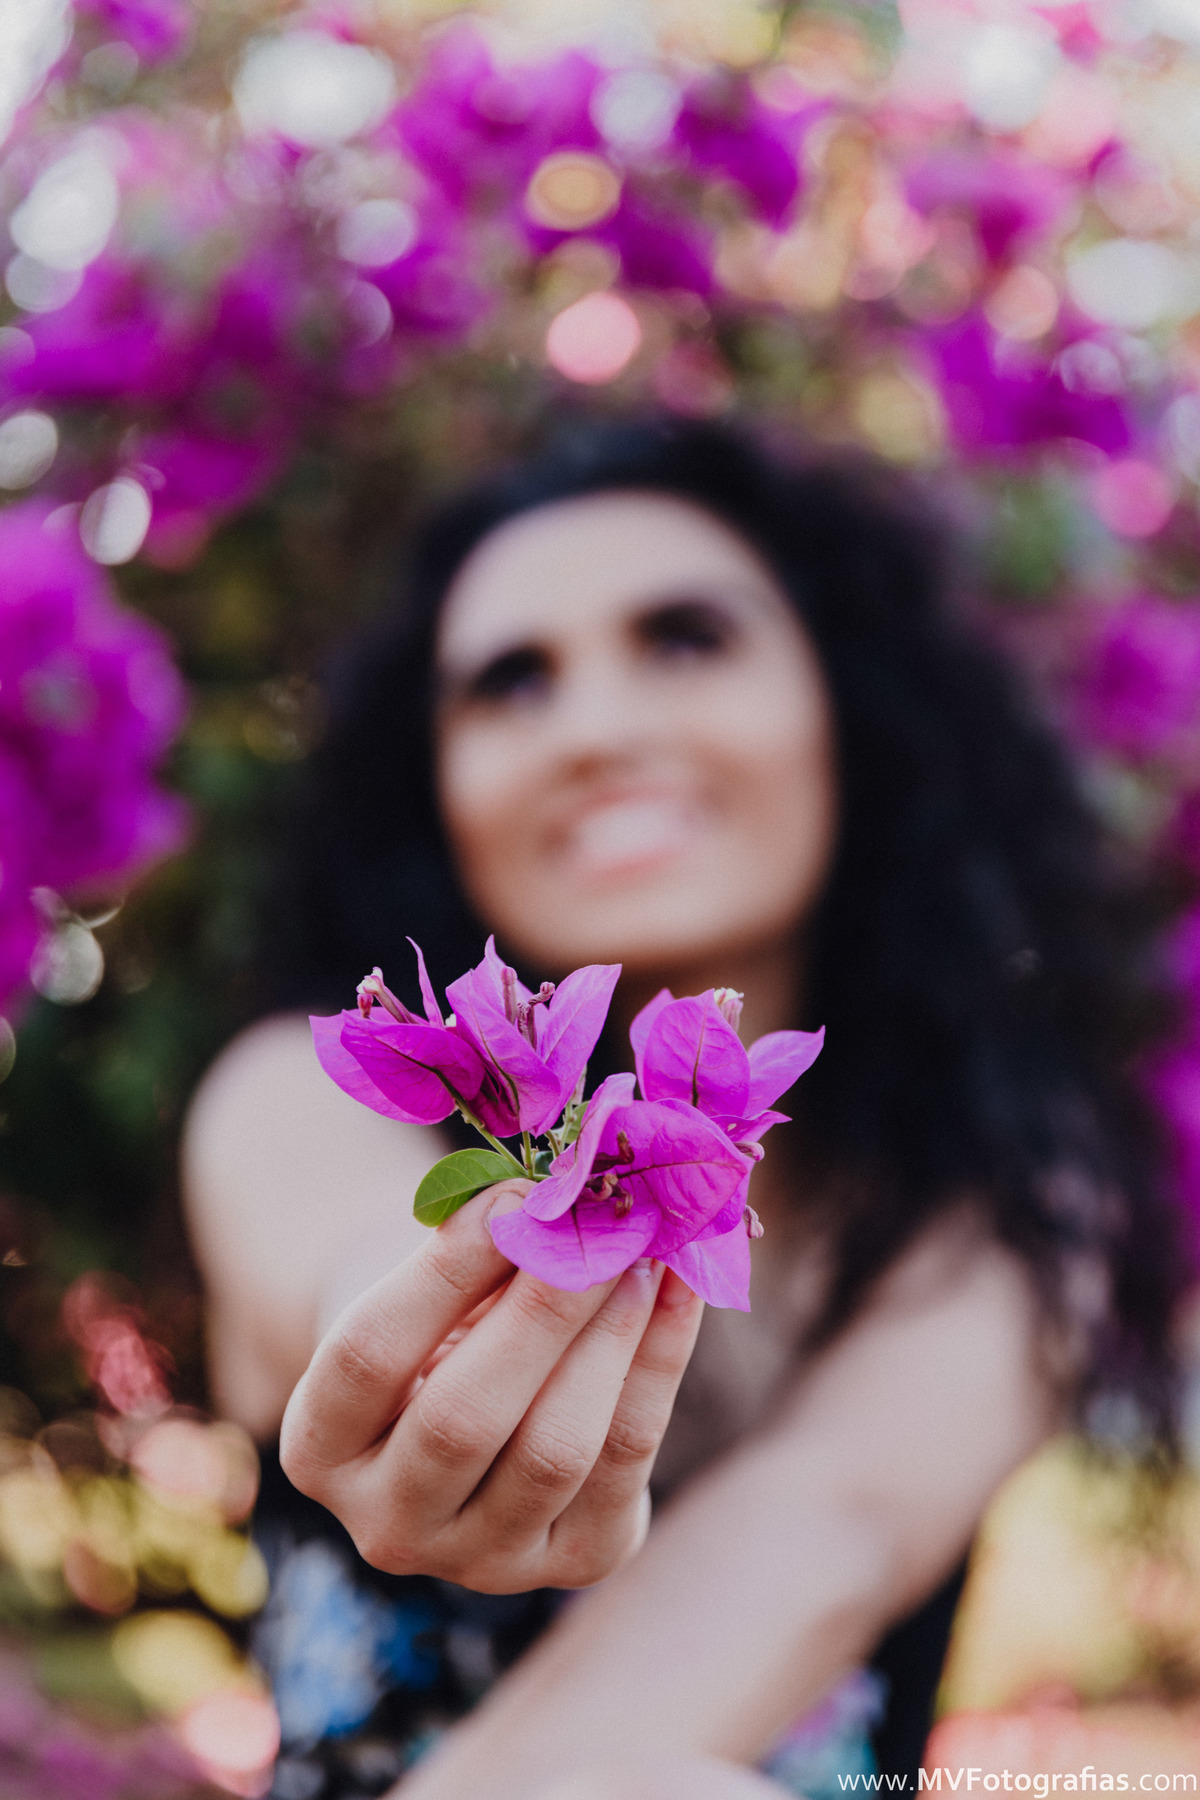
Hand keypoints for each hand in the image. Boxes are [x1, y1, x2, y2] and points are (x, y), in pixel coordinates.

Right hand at [279, 1182, 703, 1592]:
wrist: (487, 1417)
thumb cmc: (443, 1325)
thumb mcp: (428, 1294)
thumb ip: (472, 1257)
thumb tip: (548, 1201)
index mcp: (318, 1448)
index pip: (369, 1359)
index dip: (442, 1274)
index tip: (510, 1196)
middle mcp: (387, 1525)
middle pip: (464, 1418)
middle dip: (542, 1309)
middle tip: (597, 1224)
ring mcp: (482, 1561)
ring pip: (555, 1450)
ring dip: (608, 1337)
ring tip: (640, 1252)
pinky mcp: (577, 1562)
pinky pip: (626, 1460)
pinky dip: (659, 1364)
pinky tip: (678, 1291)